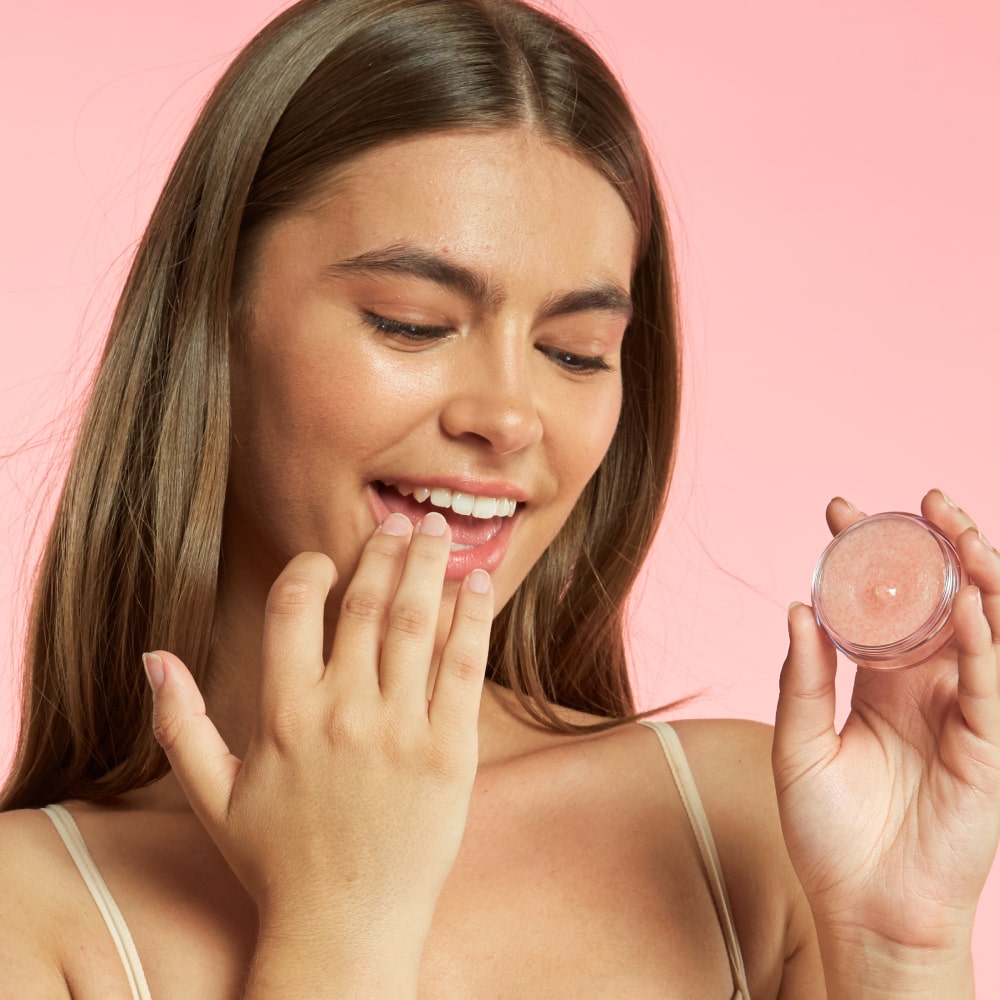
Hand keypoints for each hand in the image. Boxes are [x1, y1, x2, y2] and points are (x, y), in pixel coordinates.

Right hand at [144, 512, 492, 965]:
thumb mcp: (212, 796)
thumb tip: (153, 656)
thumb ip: (179, 722)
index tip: (327, 559)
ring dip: (428, 566)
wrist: (346, 929)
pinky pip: (462, 666)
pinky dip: (471, 617)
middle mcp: (341, 711)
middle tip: (401, 521)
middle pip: (365, 602)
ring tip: (439, 530)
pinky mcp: (449, 752)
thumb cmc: (276, 863)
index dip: (311, 569)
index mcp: (284, 714)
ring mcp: (399, 730)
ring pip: (415, 621)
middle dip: (385, 550)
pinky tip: (477, 584)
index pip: (294, 607)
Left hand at [773, 490, 999, 958]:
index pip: (879, 605)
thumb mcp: (799, 746)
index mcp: (880, 684)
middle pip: (940, 603)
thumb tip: (798, 606)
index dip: (867, 557)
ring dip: (977, 578)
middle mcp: (925, 690)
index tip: (840, 511)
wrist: (861, 907)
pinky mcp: (987, 749)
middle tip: (920, 501)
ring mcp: (961, 716)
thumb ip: (802, 679)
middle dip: (937, 549)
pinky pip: (991, 686)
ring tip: (957, 528)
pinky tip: (966, 604)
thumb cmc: (827, 833)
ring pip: (982, 631)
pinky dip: (982, 644)